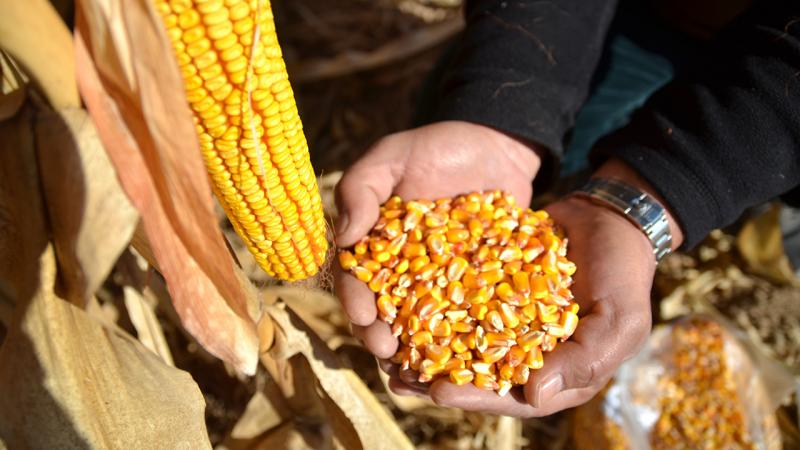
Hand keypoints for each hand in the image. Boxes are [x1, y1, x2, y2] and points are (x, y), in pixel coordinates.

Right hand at [334, 121, 542, 356]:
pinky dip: (463, 343)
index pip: (356, 280)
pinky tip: (465, 363)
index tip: (362, 317)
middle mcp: (404, 272)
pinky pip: (469, 320)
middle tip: (387, 353)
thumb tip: (343, 237)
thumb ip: (361, 188)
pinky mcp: (479, 289)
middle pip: (386, 314)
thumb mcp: (392, 156)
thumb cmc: (438, 146)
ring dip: (417, 352)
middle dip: (381, 336)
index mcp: (374, 246)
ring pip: (423, 327)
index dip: (355, 301)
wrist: (499, 145)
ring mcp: (442, 284)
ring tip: (419, 371)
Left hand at [417, 196, 655, 415]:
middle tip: (399, 375)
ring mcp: (506, 322)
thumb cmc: (625, 274)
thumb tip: (534, 396)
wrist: (611, 219)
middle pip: (476, 375)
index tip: (439, 390)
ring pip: (459, 341)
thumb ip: (584, 360)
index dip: (475, 396)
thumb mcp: (619, 321)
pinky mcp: (491, 290)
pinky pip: (458, 301)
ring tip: (386, 349)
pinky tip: (398, 302)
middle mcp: (527, 354)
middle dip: (437, 377)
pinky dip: (431, 305)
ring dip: (425, 347)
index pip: (512, 396)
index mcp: (559, 374)